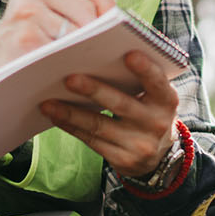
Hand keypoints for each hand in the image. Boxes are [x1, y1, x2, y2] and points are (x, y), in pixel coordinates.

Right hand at [0, 0, 116, 69]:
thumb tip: (119, 18)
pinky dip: (67, 61)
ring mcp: (25, 9)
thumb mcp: (55, 2)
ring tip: (73, 55)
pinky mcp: (23, 37)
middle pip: (87, 8)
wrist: (2, 53)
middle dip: (96, 32)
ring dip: (81, 48)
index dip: (109, 4)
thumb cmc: (38, 28)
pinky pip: (62, 51)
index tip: (114, 23)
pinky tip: (60, 65)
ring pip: (77, 31)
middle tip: (93, 46)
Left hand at [39, 51, 181, 178]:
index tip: (129, 55)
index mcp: (166, 101)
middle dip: (94, 91)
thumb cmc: (149, 113)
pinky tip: (56, 116)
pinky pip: (92, 141)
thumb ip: (138, 81)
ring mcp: (140, 145)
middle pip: (121, 105)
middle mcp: (156, 124)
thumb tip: (97, 60)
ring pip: (99, 126)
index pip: (157, 82)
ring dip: (71, 113)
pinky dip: (71, 127)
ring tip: (48, 103)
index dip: (145, 69)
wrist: (158, 157)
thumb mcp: (155, 97)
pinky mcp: (123, 160)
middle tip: (69, 78)